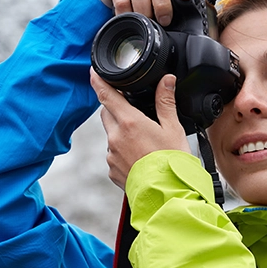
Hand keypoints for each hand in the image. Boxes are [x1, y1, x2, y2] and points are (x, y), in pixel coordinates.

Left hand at [91, 69, 188, 189]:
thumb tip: (166, 80)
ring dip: (121, 133)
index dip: (98, 82)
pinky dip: (123, 152)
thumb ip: (166, 102)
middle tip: (134, 113)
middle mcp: (115, 137)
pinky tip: (140, 158)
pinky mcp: (112, 170)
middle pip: (107, 114)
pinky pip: (113, 155)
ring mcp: (111, 155)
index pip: (107, 96)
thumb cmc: (172, 163)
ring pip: (111, 135)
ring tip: (144, 143)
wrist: (167, 194)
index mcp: (130, 122)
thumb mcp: (173, 129)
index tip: (93, 73)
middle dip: (115, 109)